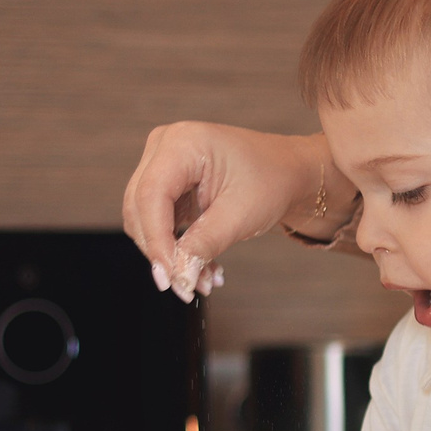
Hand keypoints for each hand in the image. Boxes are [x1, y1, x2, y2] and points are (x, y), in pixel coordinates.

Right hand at [120, 123, 331, 298]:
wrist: (289, 171)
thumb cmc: (272, 181)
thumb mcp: (240, 215)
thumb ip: (204, 245)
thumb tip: (178, 278)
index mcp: (182, 142)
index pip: (151, 195)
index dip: (156, 240)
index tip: (169, 277)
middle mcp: (165, 145)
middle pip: (141, 207)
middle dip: (162, 252)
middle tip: (186, 287)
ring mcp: (163, 161)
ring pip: (144, 217)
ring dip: (170, 253)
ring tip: (203, 280)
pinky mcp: (168, 181)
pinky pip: (157, 218)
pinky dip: (176, 246)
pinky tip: (203, 268)